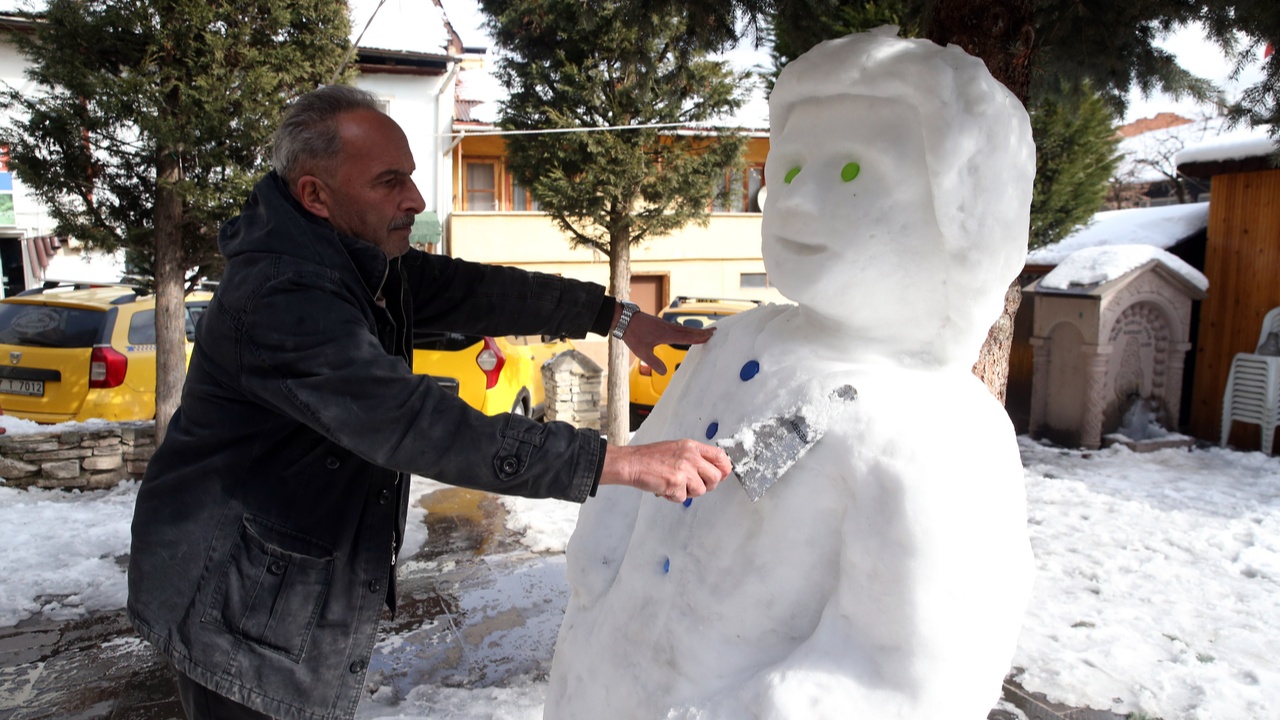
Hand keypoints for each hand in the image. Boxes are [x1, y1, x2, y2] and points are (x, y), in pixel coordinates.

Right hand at [599, 440, 732, 503]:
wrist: (632, 463)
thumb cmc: (650, 458)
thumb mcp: (676, 449)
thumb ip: (694, 458)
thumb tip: (712, 470)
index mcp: (691, 446)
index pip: (719, 456)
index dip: (724, 468)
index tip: (722, 475)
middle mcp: (690, 456)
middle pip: (716, 477)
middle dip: (707, 485)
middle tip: (694, 485)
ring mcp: (684, 469)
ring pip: (701, 490)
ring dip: (688, 492)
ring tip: (674, 485)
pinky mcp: (676, 483)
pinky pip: (683, 498)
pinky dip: (673, 497)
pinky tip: (664, 488)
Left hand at [617, 309, 713, 374]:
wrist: (624, 319)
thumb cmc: (633, 335)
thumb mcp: (642, 352)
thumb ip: (654, 363)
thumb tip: (665, 373)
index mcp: (667, 334)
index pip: (687, 337)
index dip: (699, 337)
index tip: (711, 336)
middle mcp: (668, 328)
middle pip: (689, 330)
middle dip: (702, 332)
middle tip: (715, 331)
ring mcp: (665, 324)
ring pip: (684, 328)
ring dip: (695, 330)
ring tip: (705, 331)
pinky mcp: (660, 323)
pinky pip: (677, 327)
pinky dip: (685, 329)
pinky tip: (685, 331)